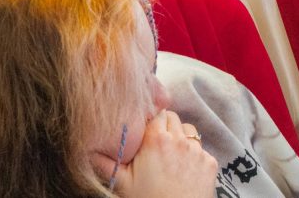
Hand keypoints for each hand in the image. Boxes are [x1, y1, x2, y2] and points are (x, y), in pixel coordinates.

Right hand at [93, 111, 216, 197]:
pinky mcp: (210, 162)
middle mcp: (180, 140)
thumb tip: (88, 150)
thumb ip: (105, 163)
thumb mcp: (122, 183)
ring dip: (180, 137)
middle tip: (155, 145)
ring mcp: (198, 150)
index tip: (144, 133)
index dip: (150, 122)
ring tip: (170, 156)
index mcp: (157, 140)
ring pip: (189, 130)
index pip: (156, 114)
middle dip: (164, 126)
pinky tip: (184, 169)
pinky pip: (201, 149)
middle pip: (172, 118)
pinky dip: (193, 155)